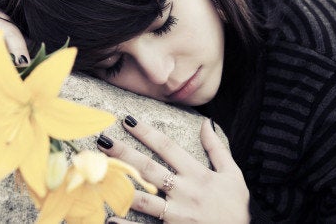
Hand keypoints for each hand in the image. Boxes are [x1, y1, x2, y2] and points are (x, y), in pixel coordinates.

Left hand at [98, 117, 250, 222]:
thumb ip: (217, 149)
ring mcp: (176, 213)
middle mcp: (184, 191)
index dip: (146, 132)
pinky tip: (109, 219)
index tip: (127, 120)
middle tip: (103, 141)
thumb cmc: (236, 208)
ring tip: (99, 174)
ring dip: (120, 185)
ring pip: (143, 197)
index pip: (167, 147)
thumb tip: (206, 122)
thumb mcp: (232, 175)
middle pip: (148, 168)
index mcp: (197, 174)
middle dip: (124, 153)